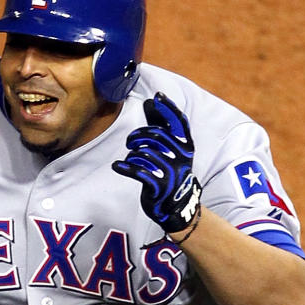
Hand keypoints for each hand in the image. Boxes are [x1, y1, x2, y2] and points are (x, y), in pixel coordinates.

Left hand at [112, 94, 201, 236]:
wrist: (176, 207)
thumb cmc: (170, 173)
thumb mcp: (171, 150)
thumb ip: (161, 126)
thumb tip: (151, 101)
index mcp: (186, 146)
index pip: (178, 121)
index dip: (168, 108)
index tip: (156, 97)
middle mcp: (181, 157)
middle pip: (154, 135)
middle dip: (137, 135)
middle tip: (130, 141)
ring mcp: (171, 172)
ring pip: (143, 153)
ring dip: (132, 155)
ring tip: (131, 160)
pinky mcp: (159, 186)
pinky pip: (138, 171)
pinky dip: (124, 167)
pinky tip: (118, 166)